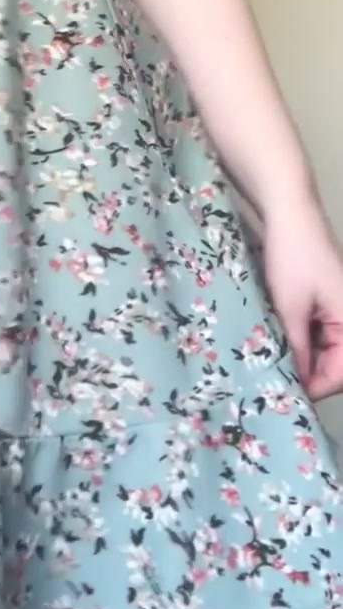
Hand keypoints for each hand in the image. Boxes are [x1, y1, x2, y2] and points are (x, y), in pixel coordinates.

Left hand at [263, 199, 342, 400]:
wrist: (288, 213)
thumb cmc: (292, 257)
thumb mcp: (290, 307)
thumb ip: (297, 347)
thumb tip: (297, 382)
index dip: (317, 387)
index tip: (287, 395)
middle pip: (336, 364)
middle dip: (309, 375)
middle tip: (274, 384)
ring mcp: (338, 310)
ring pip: (325, 350)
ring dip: (302, 359)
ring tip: (271, 366)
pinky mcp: (325, 302)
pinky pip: (318, 333)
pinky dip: (300, 341)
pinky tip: (276, 344)